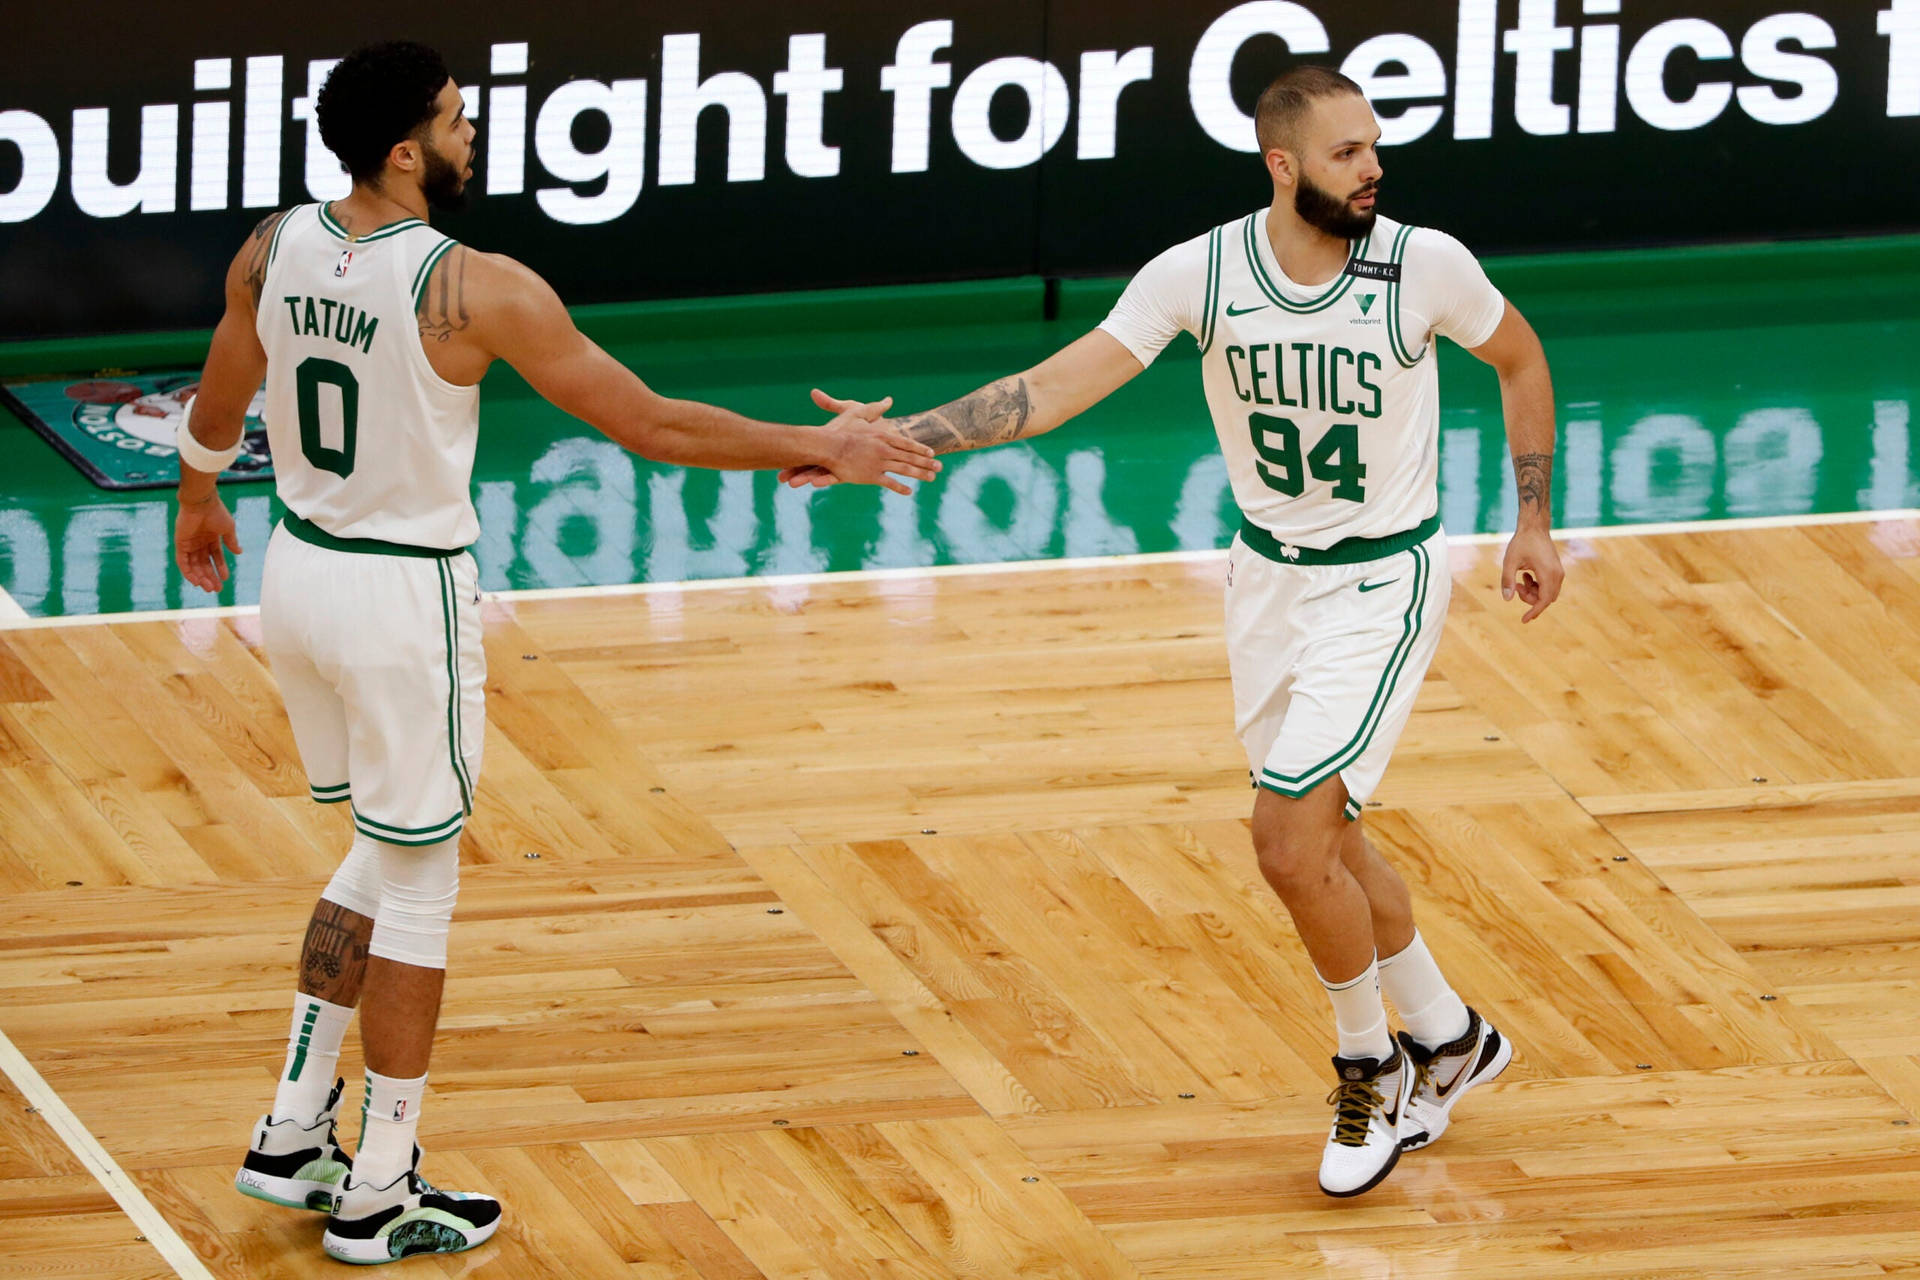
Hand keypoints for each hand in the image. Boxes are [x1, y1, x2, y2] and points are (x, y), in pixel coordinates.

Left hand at [174, 490, 241, 592]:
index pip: (215, 556)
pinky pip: (182, 562)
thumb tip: (239, 553)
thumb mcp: (228, 528)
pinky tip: (196, 581)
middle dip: (210, 576)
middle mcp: (199, 542)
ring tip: (208, 588)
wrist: (201, 502)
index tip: (226, 579)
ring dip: (200, 577)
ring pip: (194, 565)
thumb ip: (231, 541)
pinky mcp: (180, 543)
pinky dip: (188, 572)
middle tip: (216, 589)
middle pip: (204, 564)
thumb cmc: (216, 512)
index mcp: (211, 537)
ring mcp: (189, 543)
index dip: (220, 567)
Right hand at [804, 388, 939, 495]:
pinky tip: (910, 491)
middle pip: (910, 457)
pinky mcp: (871, 476)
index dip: (920, 449)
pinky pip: (889, 483)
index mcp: (883, 436)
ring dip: (920, 474)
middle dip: (927, 463)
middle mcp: (885, 450)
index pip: (907, 443)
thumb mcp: (858, 413)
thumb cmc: (839, 430)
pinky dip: (900, 488)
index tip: (931, 453)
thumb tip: (888, 399)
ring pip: (905, 469)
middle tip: (940, 467)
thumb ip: (875, 408)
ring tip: (932, 478)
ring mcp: (879, 463)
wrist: (827, 446)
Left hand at [1501, 524, 1562, 622]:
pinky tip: (1526, 576)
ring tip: (1520, 579)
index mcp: (1548, 573)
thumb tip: (1506, 599)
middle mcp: (1557, 574)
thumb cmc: (1521, 542)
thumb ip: (1508, 580)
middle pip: (1546, 599)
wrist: (1534, 527)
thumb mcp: (1510, 561)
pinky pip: (1548, 586)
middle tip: (1516, 586)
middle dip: (1530, 598)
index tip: (1523, 620)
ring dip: (1533, 592)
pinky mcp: (1556, 570)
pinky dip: (1537, 586)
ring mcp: (1559, 572)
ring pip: (1547, 593)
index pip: (1544, 600)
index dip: (1534, 611)